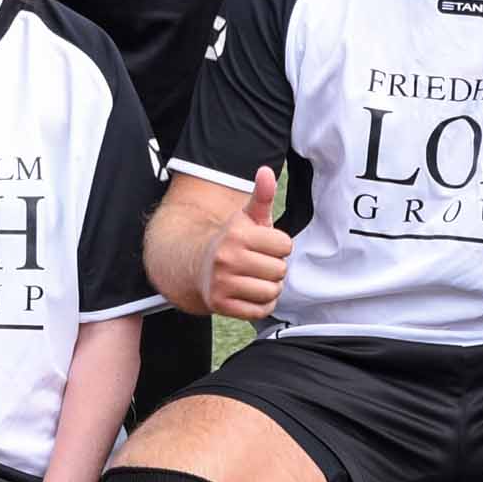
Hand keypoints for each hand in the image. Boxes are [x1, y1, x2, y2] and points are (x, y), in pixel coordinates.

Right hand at [203, 168, 292, 321]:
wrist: (197, 266)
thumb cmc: (233, 242)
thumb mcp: (247, 218)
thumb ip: (262, 196)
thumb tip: (266, 171)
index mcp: (237, 234)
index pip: (284, 245)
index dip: (279, 246)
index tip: (264, 246)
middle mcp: (227, 258)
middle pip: (280, 270)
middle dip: (274, 268)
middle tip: (258, 264)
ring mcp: (223, 283)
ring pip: (271, 292)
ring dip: (269, 288)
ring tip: (255, 279)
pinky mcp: (221, 304)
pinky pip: (260, 310)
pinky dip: (261, 305)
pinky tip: (250, 294)